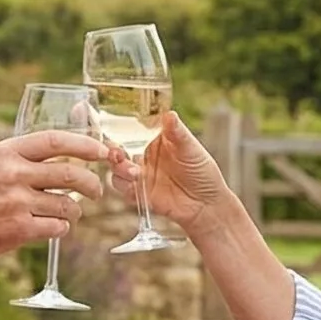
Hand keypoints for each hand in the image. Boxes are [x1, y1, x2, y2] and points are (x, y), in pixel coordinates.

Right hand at [0, 129, 107, 265]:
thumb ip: (22, 160)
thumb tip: (64, 160)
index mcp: (5, 152)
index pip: (55, 141)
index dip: (84, 145)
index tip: (102, 151)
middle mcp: (12, 173)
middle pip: (70, 173)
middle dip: (91, 184)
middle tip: (97, 190)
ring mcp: (16, 202)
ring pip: (66, 204)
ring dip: (74, 211)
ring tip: (67, 213)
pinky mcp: (18, 229)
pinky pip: (56, 227)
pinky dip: (60, 228)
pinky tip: (50, 227)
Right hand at [112, 112, 230, 229]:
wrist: (207, 205)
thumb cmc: (203, 172)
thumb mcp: (192, 149)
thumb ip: (178, 133)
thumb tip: (169, 114)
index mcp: (154, 140)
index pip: (130, 131)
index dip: (119, 130)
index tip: (115, 129)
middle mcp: (144, 156)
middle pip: (119, 151)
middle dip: (113, 152)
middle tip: (117, 154)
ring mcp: (141, 175)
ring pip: (117, 170)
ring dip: (119, 170)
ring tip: (135, 173)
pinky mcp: (140, 194)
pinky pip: (124, 189)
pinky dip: (126, 188)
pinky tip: (136, 188)